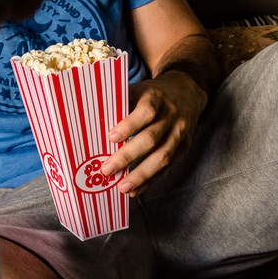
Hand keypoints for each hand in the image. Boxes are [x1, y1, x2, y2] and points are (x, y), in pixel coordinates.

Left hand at [99, 70, 207, 195]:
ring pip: (163, 156)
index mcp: (156, 97)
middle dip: (128, 156)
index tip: (111, 137)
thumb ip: (120, 102)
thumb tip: (90, 120)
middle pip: (151, 138)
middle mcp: (171, 115)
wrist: (187, 90)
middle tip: (107, 169)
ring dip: (142, 175)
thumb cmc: (152, 93)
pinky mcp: (184, 146)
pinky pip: (167, 166)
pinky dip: (151, 179)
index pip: (146, 111)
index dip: (129, 125)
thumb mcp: (138, 89)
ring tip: (123, 188)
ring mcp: (180, 132)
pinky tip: (136, 189)